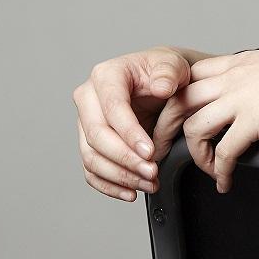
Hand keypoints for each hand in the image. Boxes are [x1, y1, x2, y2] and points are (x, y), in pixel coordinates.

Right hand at [73, 46, 207, 202]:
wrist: (160, 83)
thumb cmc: (164, 72)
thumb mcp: (173, 65)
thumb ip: (169, 73)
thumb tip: (161, 87)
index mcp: (106, 75)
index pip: (112, 108)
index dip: (130, 133)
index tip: (151, 152)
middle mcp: (89, 98)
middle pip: (97, 136)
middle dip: (125, 159)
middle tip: (152, 172)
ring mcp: (85, 122)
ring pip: (91, 157)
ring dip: (120, 176)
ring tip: (149, 183)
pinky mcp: (89, 143)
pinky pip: (91, 171)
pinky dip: (110, 185)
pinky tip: (132, 192)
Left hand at [149, 39, 258, 192]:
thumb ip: (257, 73)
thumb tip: (257, 87)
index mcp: (235, 62)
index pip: (188, 77)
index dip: (173, 99)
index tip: (171, 118)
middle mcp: (231, 78)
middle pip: (178, 102)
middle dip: (165, 130)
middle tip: (165, 150)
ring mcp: (240, 98)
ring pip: (195, 128)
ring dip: (196, 155)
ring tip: (209, 169)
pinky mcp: (255, 120)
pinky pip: (226, 151)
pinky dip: (221, 171)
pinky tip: (226, 181)